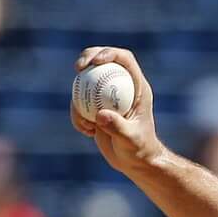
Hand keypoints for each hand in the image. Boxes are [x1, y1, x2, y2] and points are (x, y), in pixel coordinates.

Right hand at [71, 46, 163, 175]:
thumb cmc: (139, 150)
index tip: (95, 61)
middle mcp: (122, 86)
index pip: (124, 60)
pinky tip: (86, 131)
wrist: (135, 163)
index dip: (109, 53)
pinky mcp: (96, 107)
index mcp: (137, 87)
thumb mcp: (130, 140)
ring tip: (87, 123)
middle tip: (78, 68)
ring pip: (87, 81)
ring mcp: (108, 96)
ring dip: (78, 97)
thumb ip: (117, 127)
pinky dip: (78, 115)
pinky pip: (80, 103)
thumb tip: (100, 114)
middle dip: (88, 57)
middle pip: (103, 61)